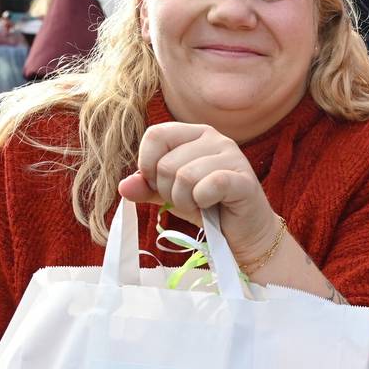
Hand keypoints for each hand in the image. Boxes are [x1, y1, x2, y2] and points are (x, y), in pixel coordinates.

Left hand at [117, 122, 278, 261]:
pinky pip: (209, 185)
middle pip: (167, 163)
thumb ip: (147, 188)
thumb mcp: (171, 195)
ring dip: (185, 201)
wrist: (244, 234)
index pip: (156, 134)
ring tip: (200, 206)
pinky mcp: (244, 179)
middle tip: (187, 202)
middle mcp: (216, 138)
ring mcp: (233, 156)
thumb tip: (124, 186)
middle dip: (168, 192)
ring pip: (185, 176)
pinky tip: (212, 206)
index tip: (157, 185)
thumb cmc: (209, 209)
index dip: (147, 165)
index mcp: (196, 134)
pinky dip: (202, 202)